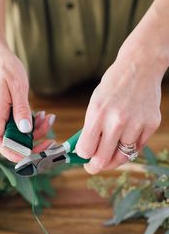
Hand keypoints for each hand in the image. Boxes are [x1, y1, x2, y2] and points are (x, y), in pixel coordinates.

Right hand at [0, 45, 55, 161]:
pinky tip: (43, 115)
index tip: (33, 156)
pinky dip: (31, 123)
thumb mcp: (18, 87)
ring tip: (49, 119)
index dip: (14, 153)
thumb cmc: (5, 68)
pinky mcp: (5, 113)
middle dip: (33, 141)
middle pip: (12, 141)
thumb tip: (26, 130)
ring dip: (35, 131)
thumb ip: (22, 110)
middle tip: (51, 138)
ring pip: (18, 134)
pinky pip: (18, 125)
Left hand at [76, 33, 165, 173]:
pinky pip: (137, 147)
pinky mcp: (151, 124)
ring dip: (113, 157)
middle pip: (103, 160)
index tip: (83, 156)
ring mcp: (136, 124)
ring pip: (122, 157)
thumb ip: (91, 128)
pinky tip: (126, 137)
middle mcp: (117, 121)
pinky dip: (130, 146)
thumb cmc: (113, 85)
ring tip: (110, 152)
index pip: (86, 150)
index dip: (83, 156)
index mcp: (97, 114)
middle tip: (93, 166)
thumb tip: (85, 152)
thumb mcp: (95, 103)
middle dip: (95, 166)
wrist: (140, 67)